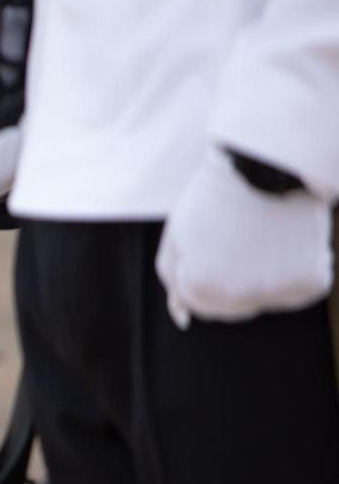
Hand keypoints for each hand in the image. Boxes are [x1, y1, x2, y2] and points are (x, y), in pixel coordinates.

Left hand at [157, 148, 334, 326]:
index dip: (207, 272)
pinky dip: (300, 269)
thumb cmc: (217, 197)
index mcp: (199, 289)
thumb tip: (182, 319)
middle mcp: (237, 298)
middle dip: (233, 281)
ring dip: (266, 276)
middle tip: (241, 240)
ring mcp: (275, 292)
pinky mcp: (309, 282)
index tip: (215, 242)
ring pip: (267, 298)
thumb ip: (174, 279)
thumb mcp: (179, 235)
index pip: (200, 306)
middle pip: (234, 309)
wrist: (269, 164)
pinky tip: (291, 240)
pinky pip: (301, 289)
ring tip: (265, 237)